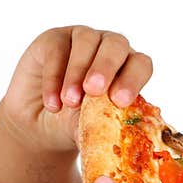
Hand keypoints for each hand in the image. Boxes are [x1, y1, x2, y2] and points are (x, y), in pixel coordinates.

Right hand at [0, 25, 152, 152]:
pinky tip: (52, 103)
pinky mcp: (53, 39)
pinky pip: (56, 50)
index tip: (120, 101)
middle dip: (106, 66)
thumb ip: (105, 129)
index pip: (141, 64)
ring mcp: (82, 38)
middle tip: (94, 91)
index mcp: (128, 67)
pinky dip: (53, 78)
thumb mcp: (93, 129)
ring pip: (85, 40)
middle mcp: (109, 48)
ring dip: (77, 72)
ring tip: (70, 102)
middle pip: (116, 43)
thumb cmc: (76, 122)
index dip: (133, 79)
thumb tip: (116, 143)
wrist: (41, 123)